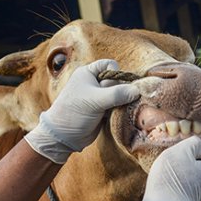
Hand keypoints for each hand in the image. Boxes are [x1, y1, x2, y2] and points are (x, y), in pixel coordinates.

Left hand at [24, 59, 139, 163]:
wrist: (64, 136)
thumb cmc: (75, 113)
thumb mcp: (96, 100)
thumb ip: (117, 94)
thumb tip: (137, 91)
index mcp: (88, 73)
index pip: (110, 64)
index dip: (115, 74)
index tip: (112, 87)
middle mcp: (93, 83)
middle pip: (117, 80)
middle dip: (119, 91)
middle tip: (111, 102)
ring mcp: (98, 97)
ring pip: (119, 94)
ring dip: (121, 102)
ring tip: (115, 111)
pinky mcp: (102, 110)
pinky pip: (117, 106)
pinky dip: (119, 110)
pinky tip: (115, 116)